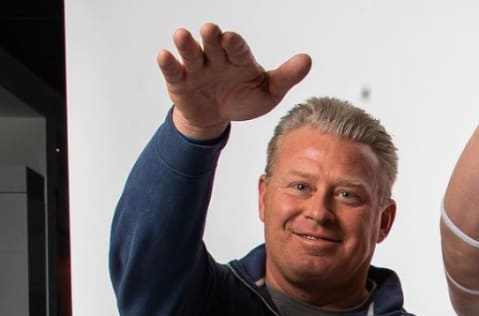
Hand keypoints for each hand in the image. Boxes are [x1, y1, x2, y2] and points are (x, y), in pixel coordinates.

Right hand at [157, 22, 311, 138]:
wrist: (218, 117)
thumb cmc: (244, 98)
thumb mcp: (269, 92)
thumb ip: (286, 76)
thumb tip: (307, 59)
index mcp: (239, 58)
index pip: (238, 48)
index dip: (234, 44)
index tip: (231, 39)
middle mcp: (216, 58)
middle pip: (213, 45)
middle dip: (211, 38)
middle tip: (210, 30)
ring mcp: (196, 68)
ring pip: (191, 53)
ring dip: (186, 44)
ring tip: (182, 35)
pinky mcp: (180, 81)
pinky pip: (173, 70)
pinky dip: (168, 63)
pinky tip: (164, 55)